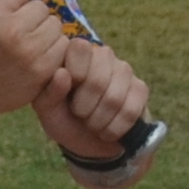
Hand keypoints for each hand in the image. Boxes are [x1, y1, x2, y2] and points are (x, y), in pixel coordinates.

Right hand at [0, 0, 71, 124]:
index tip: (11, 10)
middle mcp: (12, 31)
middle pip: (41, 7)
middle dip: (32, 17)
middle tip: (21, 30)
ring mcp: (30, 52)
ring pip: (55, 25)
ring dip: (45, 32)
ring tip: (30, 43)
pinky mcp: (43, 70)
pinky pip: (62, 46)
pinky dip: (54, 50)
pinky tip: (39, 56)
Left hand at [37, 38, 151, 159]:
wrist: (89, 140)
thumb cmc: (63, 118)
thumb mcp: (48, 109)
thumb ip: (49, 92)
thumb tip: (62, 74)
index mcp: (76, 52)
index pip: (80, 48)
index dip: (75, 75)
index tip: (67, 94)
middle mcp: (103, 55)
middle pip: (97, 81)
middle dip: (84, 109)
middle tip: (79, 115)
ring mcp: (124, 70)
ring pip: (114, 99)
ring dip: (98, 122)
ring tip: (92, 123)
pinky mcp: (140, 89)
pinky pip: (130, 111)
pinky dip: (114, 129)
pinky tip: (108, 130)